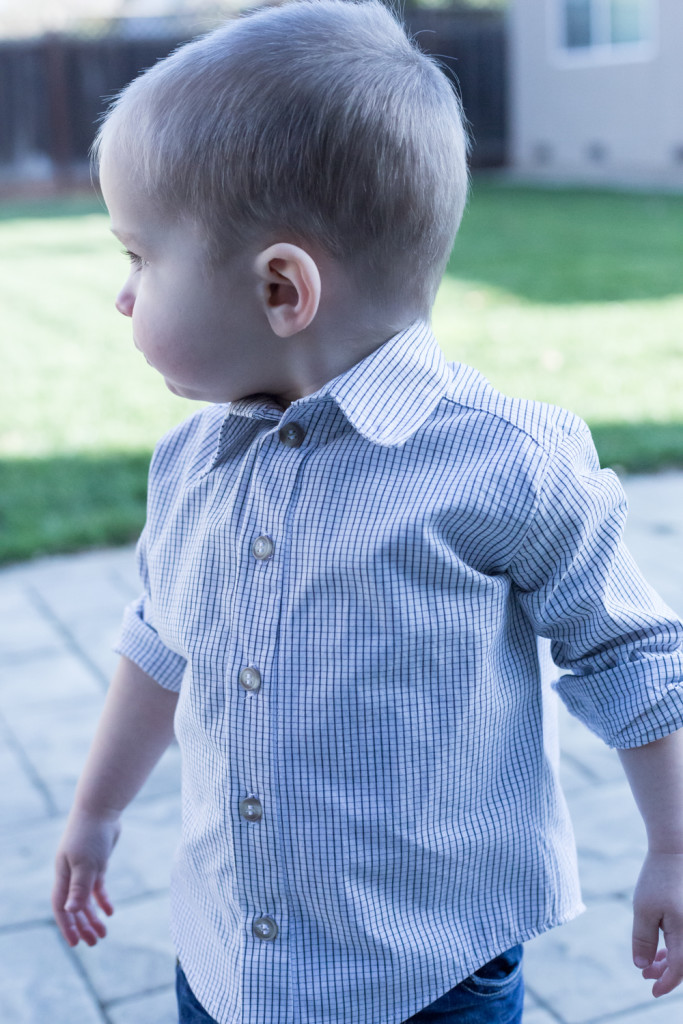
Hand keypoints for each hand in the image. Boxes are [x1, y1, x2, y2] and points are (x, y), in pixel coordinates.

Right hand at [52, 809, 120, 946]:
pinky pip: (97, 887)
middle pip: (74, 906)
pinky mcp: (97, 863)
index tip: (76, 943)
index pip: (61, 907)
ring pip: (86, 899)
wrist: (101, 809)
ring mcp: (84, 869)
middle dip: (82, 926)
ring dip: (93, 916)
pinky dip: (102, 900)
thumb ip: (79, 887)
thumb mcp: (86, 863)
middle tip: (94, 944)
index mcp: (63, 876)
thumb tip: (71, 911)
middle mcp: (71, 875)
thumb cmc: (90, 834)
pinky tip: (110, 912)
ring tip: (103, 934)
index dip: (67, 926)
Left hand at [632, 851, 682, 996]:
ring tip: (650, 962)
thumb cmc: (658, 878)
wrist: (675, 850)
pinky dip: (676, 947)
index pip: (679, 971)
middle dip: (666, 973)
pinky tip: (661, 947)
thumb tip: (642, 966)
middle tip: (645, 974)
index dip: (666, 983)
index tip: (652, 990)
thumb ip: (643, 940)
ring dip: (671, 961)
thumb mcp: (643, 909)